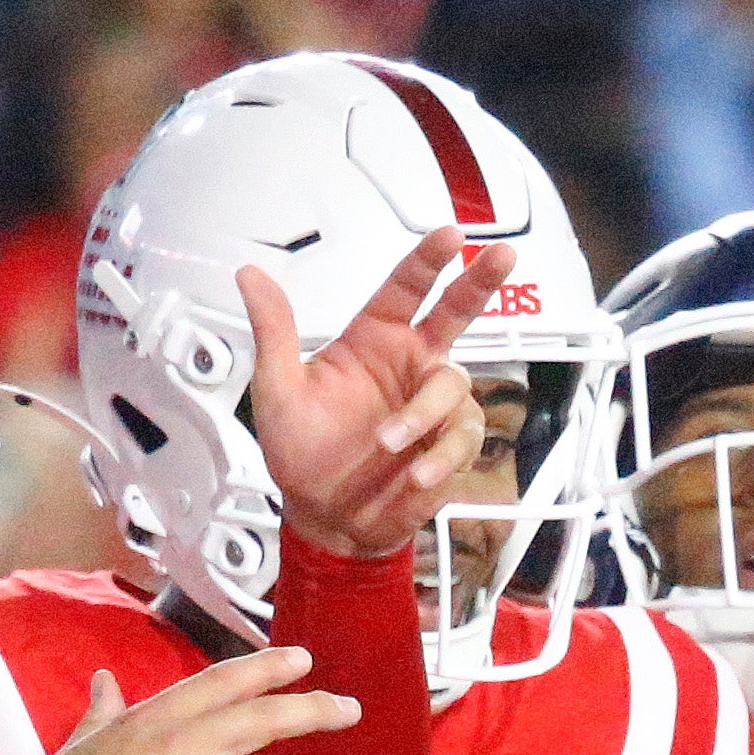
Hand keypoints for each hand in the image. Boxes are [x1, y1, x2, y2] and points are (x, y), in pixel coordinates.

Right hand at [15, 647, 353, 754]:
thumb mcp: (77, 749)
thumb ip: (102, 713)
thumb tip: (104, 679)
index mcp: (154, 721)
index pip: (221, 683)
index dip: (266, 668)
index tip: (301, 658)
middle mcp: (182, 744)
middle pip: (264, 716)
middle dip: (314, 709)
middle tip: (350, 709)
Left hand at [240, 234, 512, 562]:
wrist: (325, 518)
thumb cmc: (302, 453)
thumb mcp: (278, 389)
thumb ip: (275, 330)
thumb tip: (251, 276)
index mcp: (374, 340)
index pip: (406, 288)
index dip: (428, 261)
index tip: (449, 236)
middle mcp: (410, 365)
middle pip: (457, 313)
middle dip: (480, 282)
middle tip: (502, 255)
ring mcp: (432, 406)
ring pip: (453, 386)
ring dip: (423, 414)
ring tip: (388, 443)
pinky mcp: (448, 446)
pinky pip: (459, 438)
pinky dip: (438, 456)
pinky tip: (415, 472)